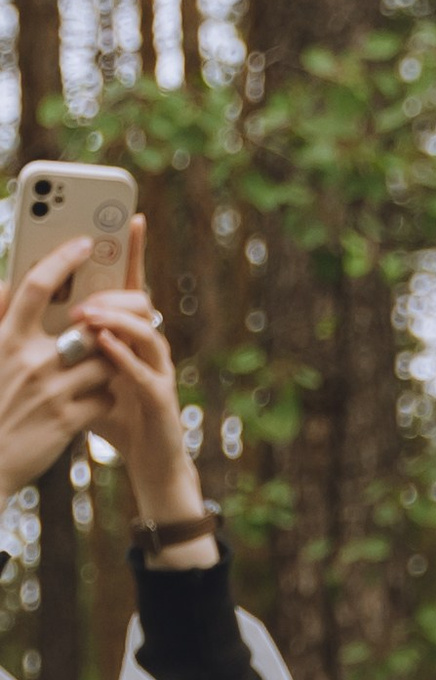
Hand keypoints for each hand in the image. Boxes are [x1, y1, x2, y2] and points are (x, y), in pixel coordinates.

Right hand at [0, 232, 119, 500]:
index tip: (84, 241)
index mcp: (6, 336)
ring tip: (97, 370)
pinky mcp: (67, 421)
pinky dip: (106, 396)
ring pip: (103, 362)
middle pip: (85, 325)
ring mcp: (50, 391)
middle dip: (102, 325)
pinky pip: (105, 397)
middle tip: (111, 322)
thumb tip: (7, 284)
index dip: (63, 258)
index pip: (38, 285)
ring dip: (107, 365)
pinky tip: (94, 401)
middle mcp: (29, 359)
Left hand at [67, 218, 204, 541]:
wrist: (147, 464)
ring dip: (113, 317)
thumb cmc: (113, 415)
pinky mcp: (161, 400)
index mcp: (130, 334)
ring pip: (145, 330)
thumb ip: (67, 339)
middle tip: (77, 290)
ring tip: (83, 315)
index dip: (134, 250)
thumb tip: (30, 307)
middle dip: (110, 288)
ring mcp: (158, 371)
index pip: (132, 284)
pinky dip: (122, 355)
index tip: (130, 215)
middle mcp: (149, 346)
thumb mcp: (84, 370)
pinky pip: (144, 371)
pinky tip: (100, 343)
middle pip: (139, 300)